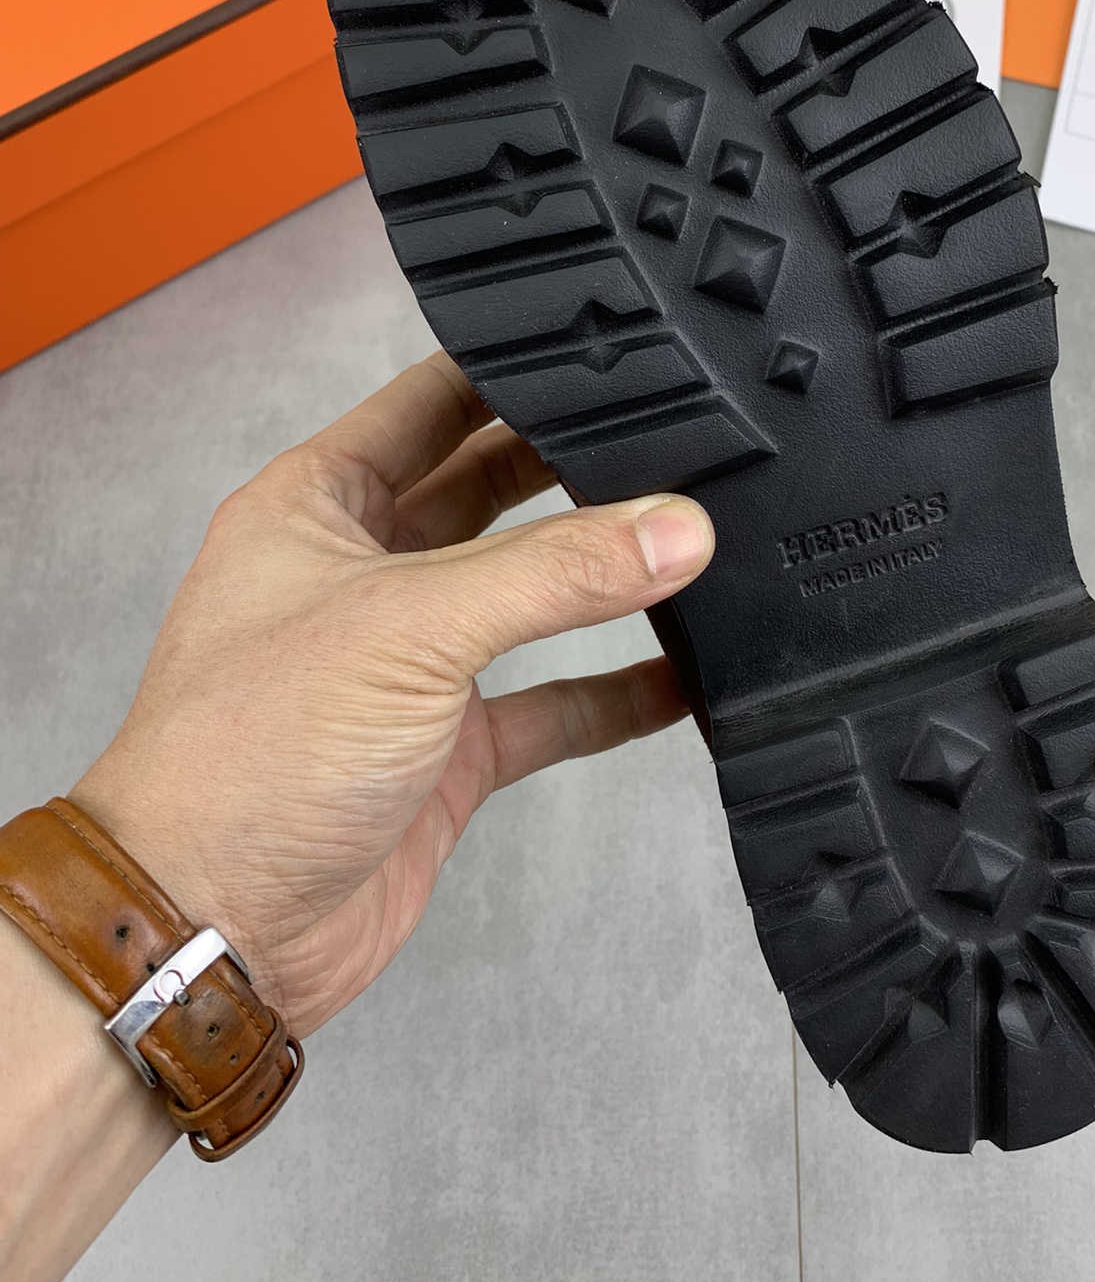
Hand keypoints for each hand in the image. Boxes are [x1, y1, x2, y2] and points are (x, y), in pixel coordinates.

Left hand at [70, 354, 713, 1037]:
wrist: (214, 927)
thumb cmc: (244, 757)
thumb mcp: (410, 626)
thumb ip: (554, 573)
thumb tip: (674, 529)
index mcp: (316, 506)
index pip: (429, 405)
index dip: (509, 375)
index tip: (604, 354)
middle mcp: (363, 574)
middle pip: (489, 492)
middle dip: (575, 470)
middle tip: (674, 441)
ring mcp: (408, 664)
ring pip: (526, 598)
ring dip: (602, 579)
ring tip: (694, 544)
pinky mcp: (448, 749)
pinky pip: (552, 703)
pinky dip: (617, 691)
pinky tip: (685, 675)